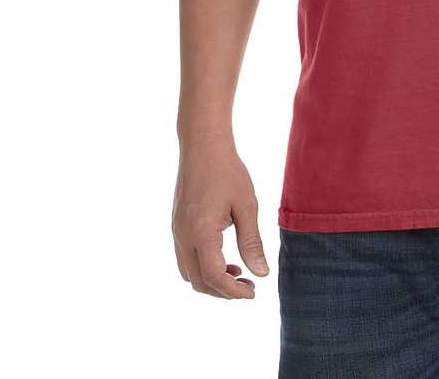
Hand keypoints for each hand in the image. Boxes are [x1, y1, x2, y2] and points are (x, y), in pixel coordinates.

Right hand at [172, 135, 269, 298]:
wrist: (202, 145)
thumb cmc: (228, 171)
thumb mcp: (246, 206)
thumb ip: (252, 242)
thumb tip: (262, 274)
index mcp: (201, 234)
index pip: (214, 278)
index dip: (233, 292)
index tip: (253, 291)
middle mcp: (183, 237)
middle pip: (198, 282)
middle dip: (223, 291)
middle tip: (249, 286)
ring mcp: (176, 232)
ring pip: (189, 273)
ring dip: (211, 280)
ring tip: (238, 272)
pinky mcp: (176, 225)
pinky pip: (185, 258)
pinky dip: (203, 266)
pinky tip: (223, 257)